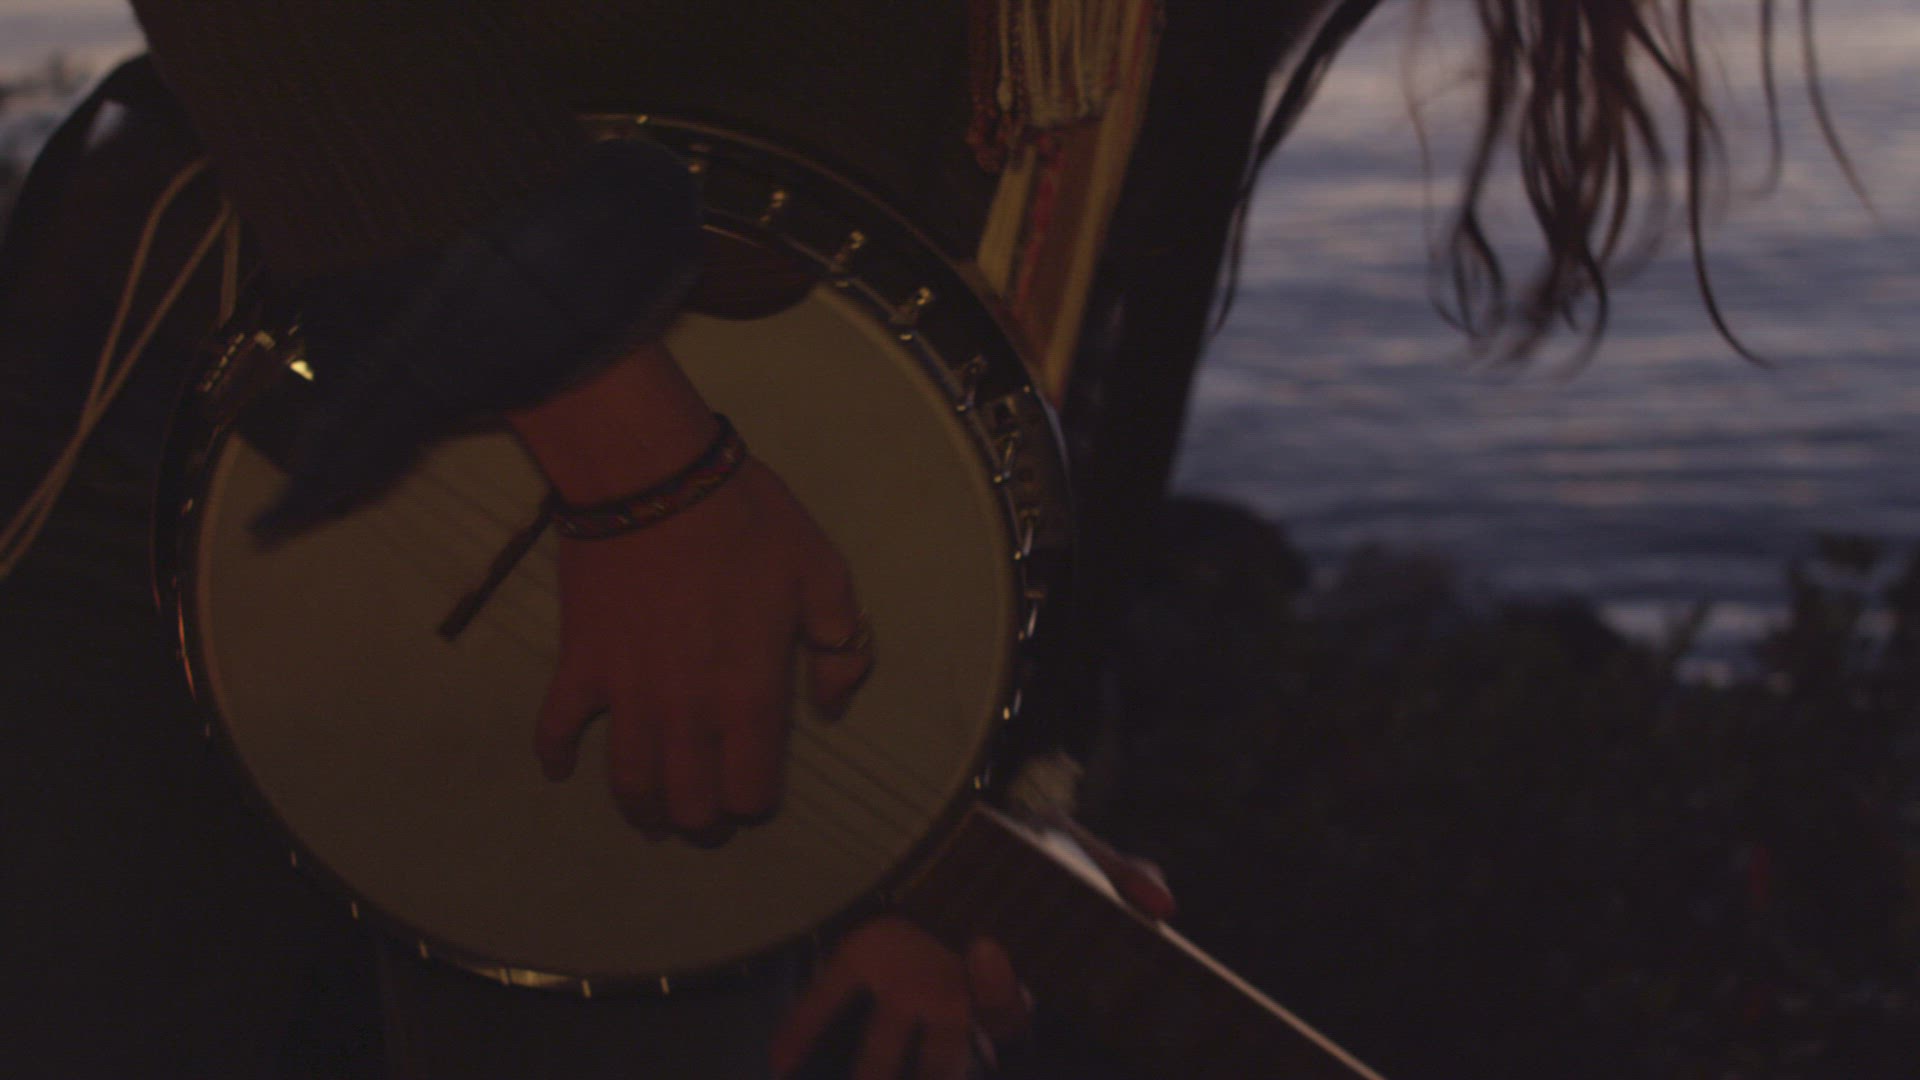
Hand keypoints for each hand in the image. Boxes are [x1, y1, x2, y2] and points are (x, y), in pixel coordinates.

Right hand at [510, 342, 872, 835]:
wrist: (655, 478)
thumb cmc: (747, 522)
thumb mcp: (822, 573)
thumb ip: (839, 646)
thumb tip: (833, 704)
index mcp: (750, 697)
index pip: (751, 791)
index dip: (755, 803)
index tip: (755, 792)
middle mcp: (688, 713)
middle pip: (690, 803)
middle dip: (702, 822)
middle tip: (706, 819)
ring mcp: (627, 695)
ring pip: (630, 782)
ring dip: (642, 810)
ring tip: (654, 818)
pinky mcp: (579, 667)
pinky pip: (557, 727)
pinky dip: (555, 755)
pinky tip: (562, 768)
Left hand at [770, 828, 1176, 1077]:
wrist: (974, 824)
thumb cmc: (1031, 851)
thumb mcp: (1081, 854)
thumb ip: (1125, 878)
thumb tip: (1164, 907)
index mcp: (1004, 985)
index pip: (1007, 1013)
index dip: (998, 991)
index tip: (984, 947)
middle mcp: (954, 1003)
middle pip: (953, 1059)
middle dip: (942, 1071)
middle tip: (928, 1057)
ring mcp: (907, 990)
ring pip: (887, 1055)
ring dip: (870, 1078)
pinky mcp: (863, 957)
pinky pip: (826, 1000)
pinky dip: (799, 1029)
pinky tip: (777, 1061)